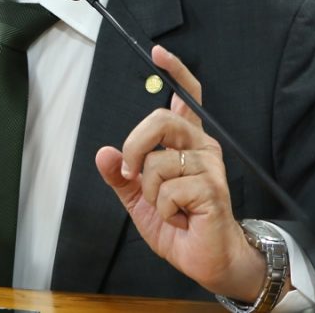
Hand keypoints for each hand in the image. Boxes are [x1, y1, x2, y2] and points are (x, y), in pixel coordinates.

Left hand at [96, 45, 269, 301]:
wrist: (205, 260)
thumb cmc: (179, 224)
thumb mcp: (140, 198)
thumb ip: (122, 175)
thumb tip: (102, 153)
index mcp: (187, 142)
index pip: (186, 96)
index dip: (175, 72)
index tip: (158, 53)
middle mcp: (202, 146)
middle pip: (160, 120)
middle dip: (134, 146)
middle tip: (131, 173)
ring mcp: (209, 166)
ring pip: (157, 163)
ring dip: (151, 193)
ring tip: (169, 208)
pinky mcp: (212, 189)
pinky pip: (168, 190)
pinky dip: (164, 209)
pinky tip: (182, 218)